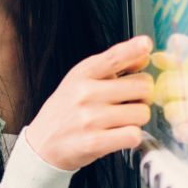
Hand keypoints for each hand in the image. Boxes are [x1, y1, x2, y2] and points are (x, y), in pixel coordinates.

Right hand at [26, 35, 153, 171]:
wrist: (42, 143)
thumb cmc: (66, 110)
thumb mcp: (80, 81)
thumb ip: (111, 66)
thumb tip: (144, 54)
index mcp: (83, 74)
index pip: (114, 57)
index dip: (134, 49)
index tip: (145, 44)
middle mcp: (86, 93)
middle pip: (143, 87)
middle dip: (142, 97)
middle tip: (129, 103)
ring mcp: (89, 118)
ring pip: (142, 113)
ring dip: (137, 120)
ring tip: (119, 122)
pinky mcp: (94, 142)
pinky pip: (133, 136)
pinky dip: (132, 137)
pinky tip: (119, 136)